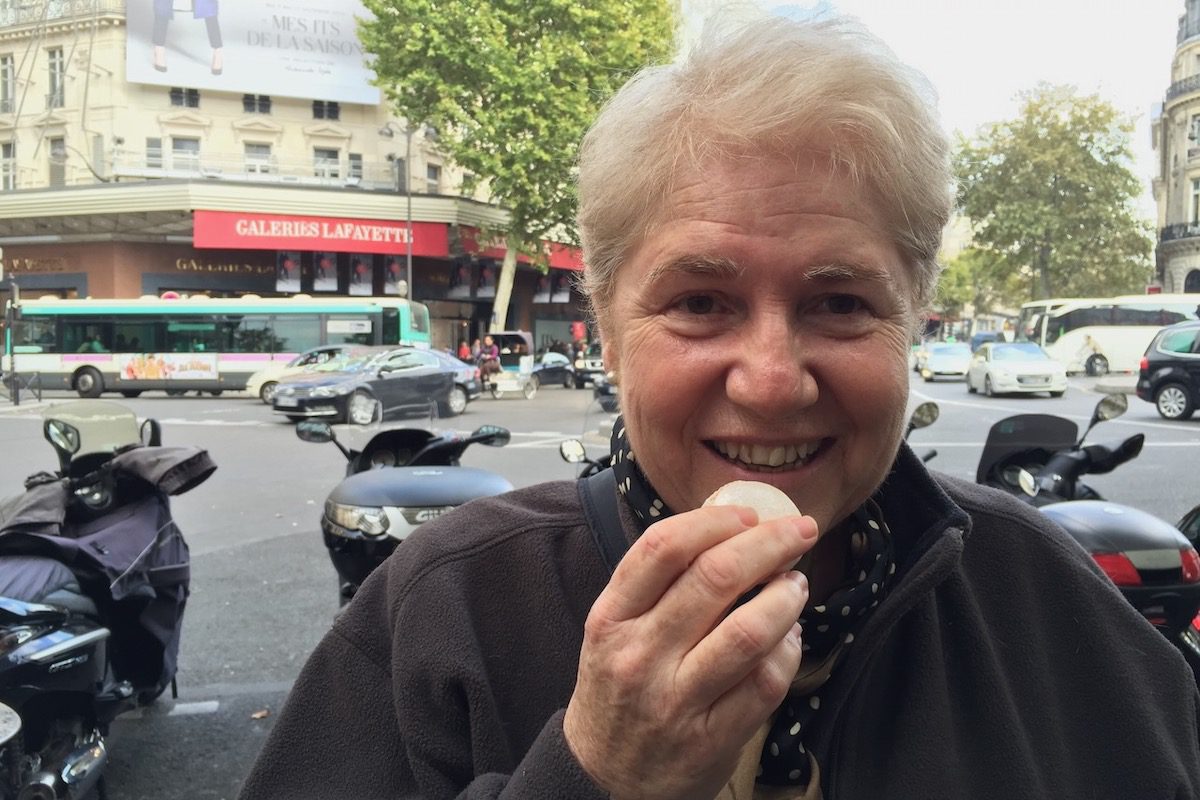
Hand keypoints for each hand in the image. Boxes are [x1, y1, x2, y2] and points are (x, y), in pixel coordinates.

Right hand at [563, 505, 816, 799]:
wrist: (603, 779)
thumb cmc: (617, 691)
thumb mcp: (614, 632)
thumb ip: (657, 586)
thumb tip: (729, 529)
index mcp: (611, 619)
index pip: (662, 547)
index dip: (714, 520)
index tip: (748, 513)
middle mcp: (639, 655)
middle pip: (714, 578)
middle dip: (769, 543)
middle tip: (799, 531)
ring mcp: (675, 700)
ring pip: (747, 631)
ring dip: (786, 597)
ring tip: (796, 584)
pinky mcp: (710, 738)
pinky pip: (766, 682)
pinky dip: (788, 650)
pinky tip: (790, 637)